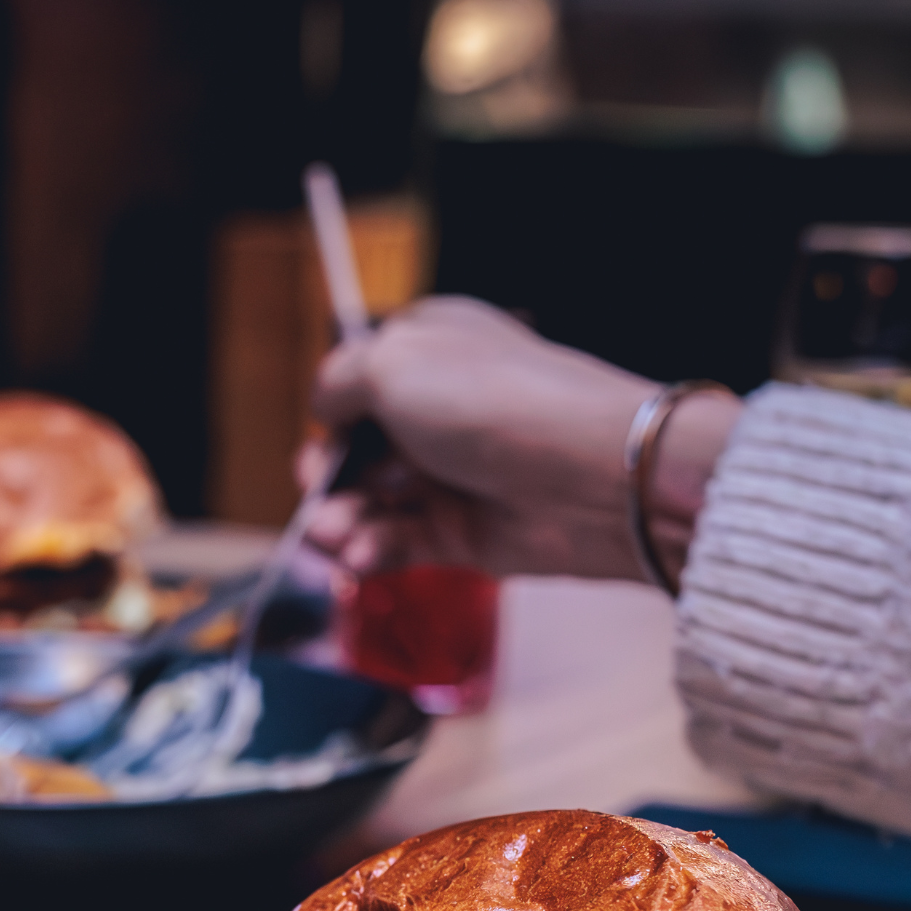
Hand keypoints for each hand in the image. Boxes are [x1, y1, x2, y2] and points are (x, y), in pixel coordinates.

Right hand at [308, 297, 740, 581]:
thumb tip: (321, 409)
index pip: (356, 387)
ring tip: (335, 538)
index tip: (322, 442)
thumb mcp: (394, 362)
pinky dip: (371, 552)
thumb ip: (338, 381)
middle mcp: (436, 412)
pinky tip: (361, 557)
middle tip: (320, 501)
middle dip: (326, 481)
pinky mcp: (464, 533)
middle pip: (354, 453)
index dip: (330, 420)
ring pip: (369, 505)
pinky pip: (398, 545)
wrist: (590, 475)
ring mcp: (450, 475)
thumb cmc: (493, 403)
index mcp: (427, 352)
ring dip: (340, 524)